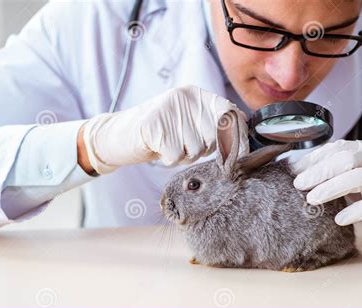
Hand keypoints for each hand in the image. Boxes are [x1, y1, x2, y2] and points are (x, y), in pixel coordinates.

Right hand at [80, 85, 248, 172]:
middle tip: (183, 144)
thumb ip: (212, 122)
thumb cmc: (159, 132)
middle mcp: (184, 98)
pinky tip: (158, 149)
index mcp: (195, 94)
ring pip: (196, 149)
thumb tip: (242, 126)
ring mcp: (168, 111)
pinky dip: (168, 159)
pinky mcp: (154, 127)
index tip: (240, 152)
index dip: (237, 134)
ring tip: (169, 145)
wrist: (118, 135)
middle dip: (203, 149)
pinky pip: (176, 156)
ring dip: (184, 155)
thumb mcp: (188, 121)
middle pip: (213, 136)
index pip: (228, 112)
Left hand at [291, 140, 361, 239]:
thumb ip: (335, 169)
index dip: (314, 158)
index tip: (294, 170)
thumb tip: (299, 170)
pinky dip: (354, 211)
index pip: (337, 148)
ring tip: (312, 199)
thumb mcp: (357, 173)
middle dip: (319, 172)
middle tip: (299, 184)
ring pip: (358, 178)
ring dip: (331, 188)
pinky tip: (338, 219)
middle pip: (346, 159)